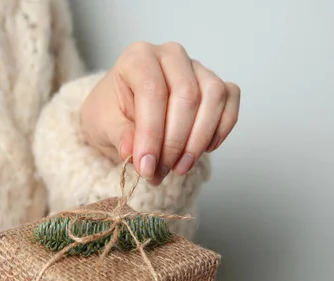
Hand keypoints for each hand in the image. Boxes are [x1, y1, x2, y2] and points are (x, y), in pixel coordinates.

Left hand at [81, 41, 240, 185]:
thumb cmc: (112, 112)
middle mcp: (171, 55)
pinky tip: (202, 151)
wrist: (122, 111)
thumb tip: (131, 153)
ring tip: (180, 167)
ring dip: (199, 139)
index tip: (146, 167)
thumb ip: (119, 136)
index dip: (151, 133)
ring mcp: (197, 67)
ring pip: (213, 96)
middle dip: (174, 142)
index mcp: (138, 57)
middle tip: (160, 172)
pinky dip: (220, 130)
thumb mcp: (103, 125)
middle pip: (187, 95)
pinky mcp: (215, 83)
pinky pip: (230, 100)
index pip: (152, 91)